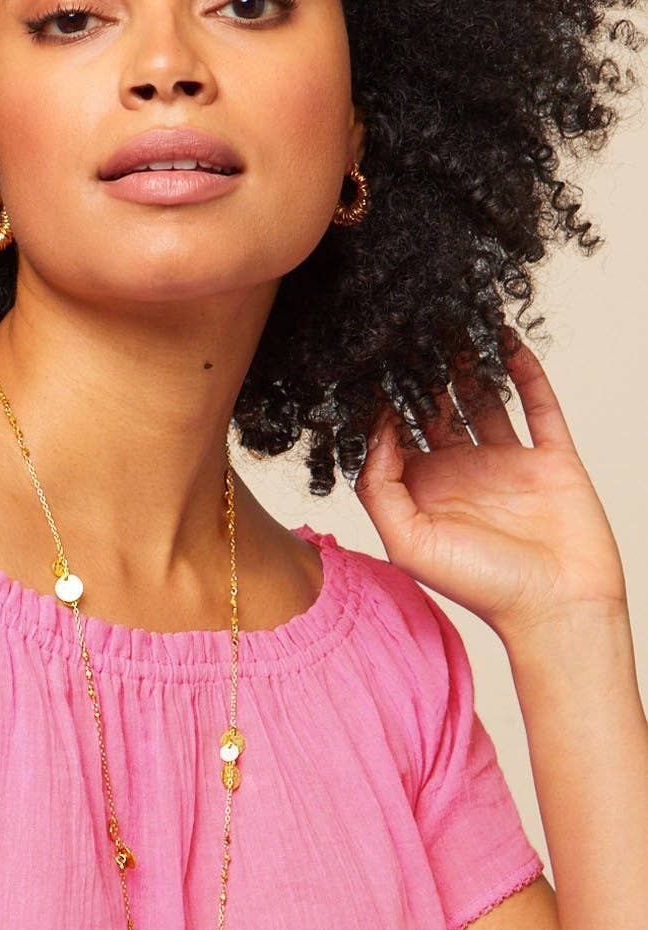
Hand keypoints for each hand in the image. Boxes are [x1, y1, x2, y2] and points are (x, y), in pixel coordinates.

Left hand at [353, 336, 627, 642]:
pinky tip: (507, 339)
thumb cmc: (482, 588)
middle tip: (410, 330)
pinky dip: (525, 371)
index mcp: (423, 492)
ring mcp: (507, 462)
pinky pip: (538, 404)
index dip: (382, 403)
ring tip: (453, 322)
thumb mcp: (409, 544)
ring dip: (471, 363)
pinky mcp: (550, 457)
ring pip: (484, 399)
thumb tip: (373, 433)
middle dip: (423, 373)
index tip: (371, 364)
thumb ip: (380, 490)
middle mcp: (461, 472)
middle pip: (437, 409)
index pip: (394, 435)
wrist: (558, 607)